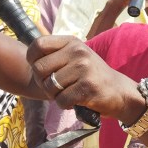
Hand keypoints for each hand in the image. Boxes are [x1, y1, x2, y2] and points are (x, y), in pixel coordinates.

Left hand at [27, 35, 142, 121]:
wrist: (119, 91)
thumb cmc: (91, 76)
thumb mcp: (76, 56)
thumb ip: (56, 53)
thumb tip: (28, 56)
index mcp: (72, 42)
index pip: (38, 45)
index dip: (32, 60)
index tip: (42, 70)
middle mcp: (77, 52)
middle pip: (39, 68)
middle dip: (43, 82)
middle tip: (55, 87)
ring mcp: (83, 68)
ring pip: (49, 86)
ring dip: (55, 96)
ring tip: (67, 93)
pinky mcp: (88, 87)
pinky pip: (61, 100)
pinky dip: (65, 105)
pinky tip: (74, 101)